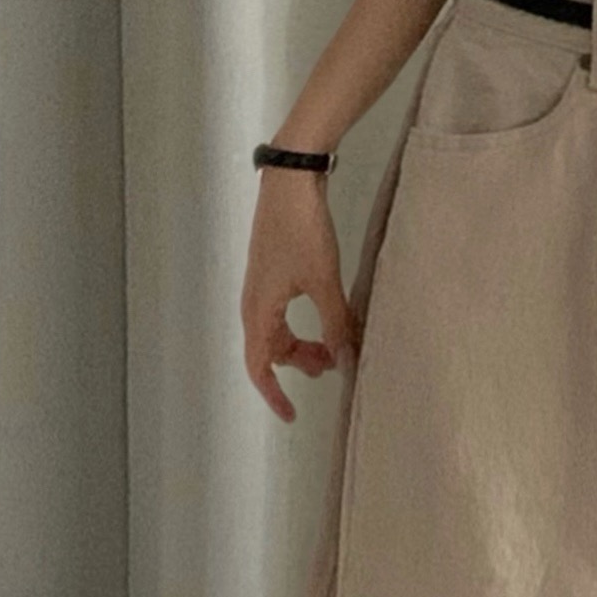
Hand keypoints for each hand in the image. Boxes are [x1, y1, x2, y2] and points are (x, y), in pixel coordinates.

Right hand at [241, 169, 359, 423]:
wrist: (291, 181)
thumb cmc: (302, 231)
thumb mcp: (324, 282)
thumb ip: (334, 324)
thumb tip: (343, 360)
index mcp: (259, 311)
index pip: (259, 367)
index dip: (274, 395)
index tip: (293, 415)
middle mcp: (254, 302)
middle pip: (271, 350)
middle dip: (300, 364)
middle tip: (334, 365)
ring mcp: (262, 286)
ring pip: (278, 330)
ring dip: (303, 343)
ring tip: (335, 343)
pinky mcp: (272, 270)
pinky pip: (282, 312)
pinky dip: (302, 322)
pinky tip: (328, 314)